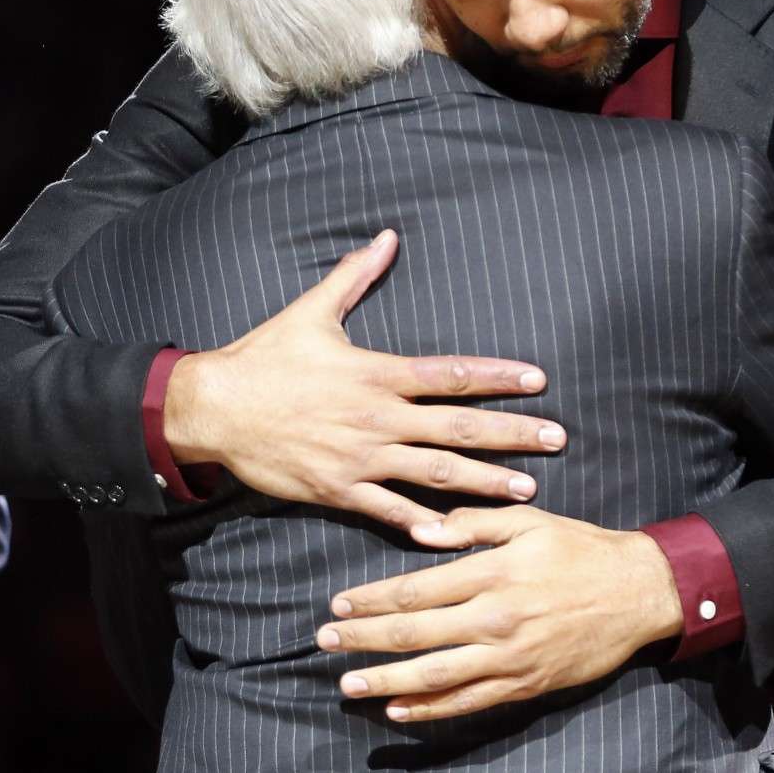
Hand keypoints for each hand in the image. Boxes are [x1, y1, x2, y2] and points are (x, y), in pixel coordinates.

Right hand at [163, 230, 563, 528]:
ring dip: (485, 483)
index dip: (499, 378)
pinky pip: (390, 512)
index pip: (452, 375)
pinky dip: (425, 524)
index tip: (539, 382)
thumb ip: (355, 275)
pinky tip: (459, 537)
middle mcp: (378, 417)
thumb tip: (387, 237)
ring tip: (529, 491)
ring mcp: (361, 458)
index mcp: (378, 373)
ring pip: (436, 474)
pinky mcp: (339, 490)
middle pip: (458, 428)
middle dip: (513, 435)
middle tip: (558, 439)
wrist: (214, 408)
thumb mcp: (313, 310)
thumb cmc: (266, 357)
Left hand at [315, 506, 683, 720]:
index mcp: (493, 572)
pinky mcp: (525, 684)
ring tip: (347, 683)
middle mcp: (495, 619)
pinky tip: (398, 709)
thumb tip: (422, 531)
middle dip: (364, 639)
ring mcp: (510, 658)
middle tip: (325, 641)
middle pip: (416, 635)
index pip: (417, 590)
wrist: (636, 592)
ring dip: (385, 681)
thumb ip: (473, 523)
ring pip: (435, 676)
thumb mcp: (528, 520)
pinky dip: (430, 710)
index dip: (373, 599)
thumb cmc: (579, 548)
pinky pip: (469, 702)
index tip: (339, 602)